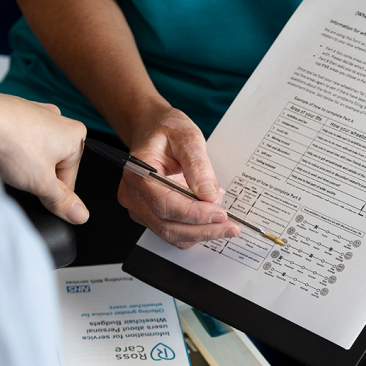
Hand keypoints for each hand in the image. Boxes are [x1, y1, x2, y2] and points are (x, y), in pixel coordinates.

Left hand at [0, 92, 88, 223]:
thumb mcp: (42, 184)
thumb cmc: (7, 142)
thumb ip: (64, 202)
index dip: (54, 192)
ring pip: (35, 151)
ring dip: (22, 163)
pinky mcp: (12, 109)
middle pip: (54, 163)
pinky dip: (8, 148)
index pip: (71, 177)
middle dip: (38, 175)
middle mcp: (58, 119)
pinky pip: (17, 137)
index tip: (40, 197)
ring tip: (7, 164)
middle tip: (21, 178)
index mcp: (75, 134)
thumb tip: (79, 215)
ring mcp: (34, 111)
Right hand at [117, 104, 240, 248]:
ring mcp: (139, 208)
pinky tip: (212, 222)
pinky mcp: (150, 216)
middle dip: (203, 230)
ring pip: (171, 235)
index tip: (221, 214)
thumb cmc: (166, 131)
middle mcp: (133, 195)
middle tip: (231, 227)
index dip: (195, 214)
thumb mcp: (187, 137)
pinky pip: (173, 233)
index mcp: (138, 173)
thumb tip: (209, 194)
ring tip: (226, 225)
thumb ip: (198, 165)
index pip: (165, 204)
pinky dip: (195, 232)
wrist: (153, 131)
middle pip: (167, 226)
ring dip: (201, 234)